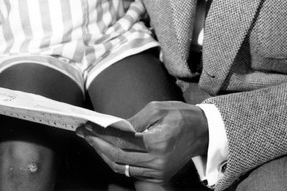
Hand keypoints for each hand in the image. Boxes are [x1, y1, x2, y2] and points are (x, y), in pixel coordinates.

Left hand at [77, 101, 208, 183]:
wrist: (203, 133)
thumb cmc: (180, 116)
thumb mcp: (157, 109)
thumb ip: (133, 120)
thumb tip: (111, 126)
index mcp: (157, 143)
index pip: (120, 140)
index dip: (100, 133)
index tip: (86, 125)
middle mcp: (157, 162)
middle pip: (117, 156)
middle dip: (96, 144)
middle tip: (83, 132)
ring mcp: (158, 172)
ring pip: (121, 167)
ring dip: (103, 154)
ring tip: (91, 140)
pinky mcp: (159, 176)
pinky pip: (130, 171)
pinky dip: (115, 161)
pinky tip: (106, 150)